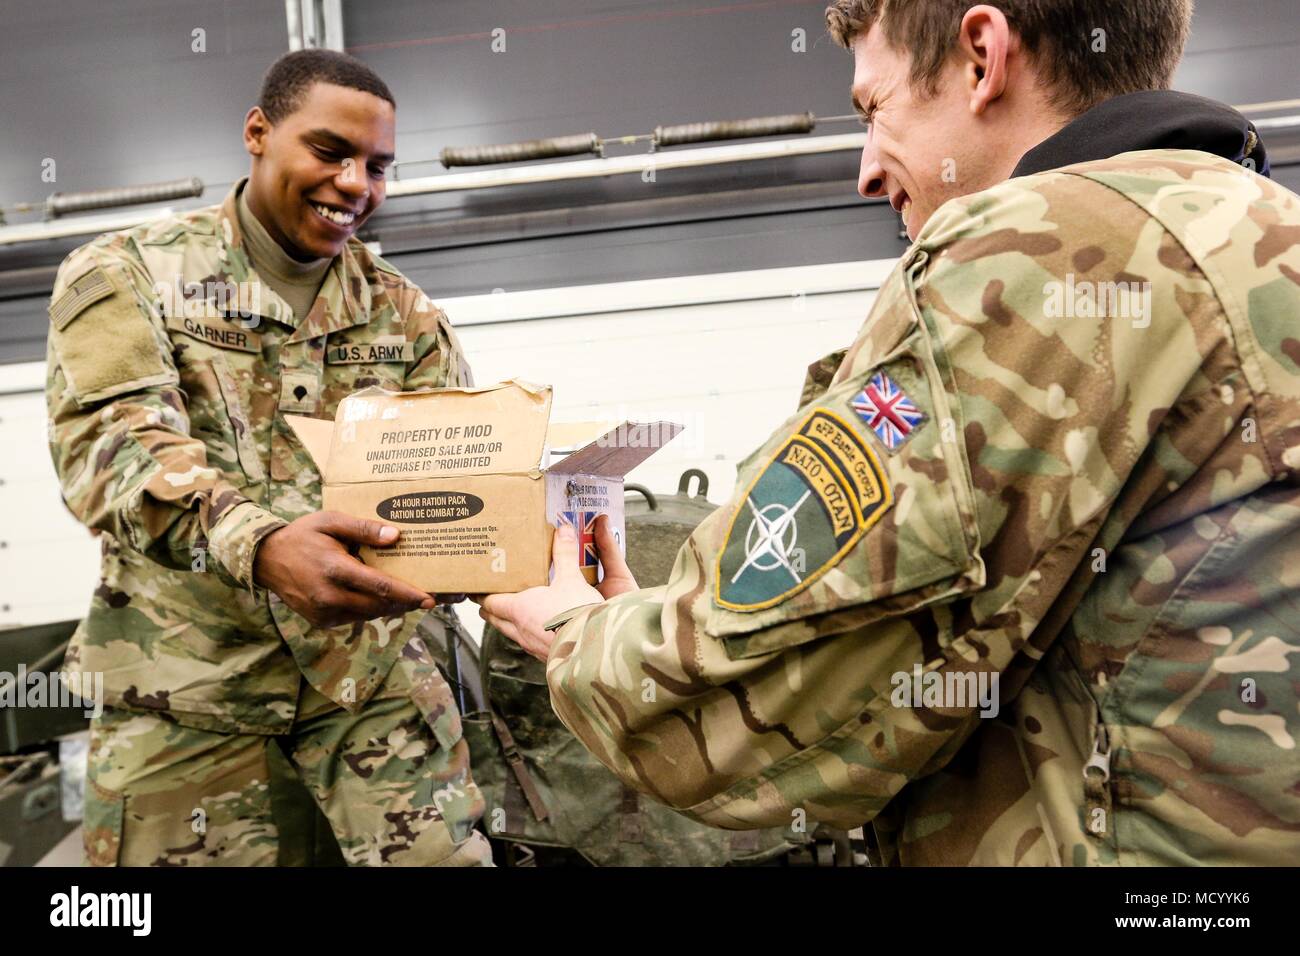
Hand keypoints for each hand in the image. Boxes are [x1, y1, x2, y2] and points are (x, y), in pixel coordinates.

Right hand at [254, 511, 435, 627]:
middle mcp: (330, 597)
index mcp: (335, 570)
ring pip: (369, 615)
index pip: (380, 587)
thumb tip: (395, 536)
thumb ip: (363, 529)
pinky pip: (355, 618)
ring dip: (391, 608)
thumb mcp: (331, 521)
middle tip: (432, 598)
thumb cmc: (302, 535)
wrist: (266, 560)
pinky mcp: (321, 621)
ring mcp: (325, 613)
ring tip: (412, 598)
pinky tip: (383, 599)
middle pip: (379, 606)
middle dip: (406, 604)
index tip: (430, 599)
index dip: (408, 595)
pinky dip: (371, 610)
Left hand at [477, 514, 637, 660]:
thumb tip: (563, 530)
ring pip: (511, 633)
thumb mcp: (571, 579)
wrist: (595, 648)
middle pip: (495, 620)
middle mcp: (520, 629)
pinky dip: (529, 635)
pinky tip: (539, 630)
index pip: (491, 602)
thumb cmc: (577, 614)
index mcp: (519, 608)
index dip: (482, 596)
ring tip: (514, 614)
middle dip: (491, 609)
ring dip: (508, 623)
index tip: (477, 590)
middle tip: (489, 600)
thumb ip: (565, 554)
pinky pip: (529, 644)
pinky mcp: (546, 656)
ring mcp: (532, 646)